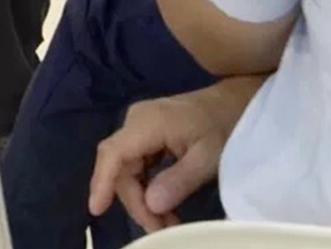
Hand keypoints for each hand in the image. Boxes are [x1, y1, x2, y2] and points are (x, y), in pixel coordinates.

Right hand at [88, 82, 248, 232]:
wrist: (233, 102)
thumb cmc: (223, 126)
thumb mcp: (207, 158)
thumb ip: (178, 181)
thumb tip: (151, 205)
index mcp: (147, 123)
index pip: (114, 153)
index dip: (102, 182)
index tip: (98, 209)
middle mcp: (135, 121)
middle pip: (120, 166)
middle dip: (135, 201)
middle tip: (159, 229)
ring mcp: (138, 125)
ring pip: (126, 167)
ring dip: (141, 197)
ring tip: (164, 223)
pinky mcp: (145, 133)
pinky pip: (135, 163)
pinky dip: (146, 186)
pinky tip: (161, 204)